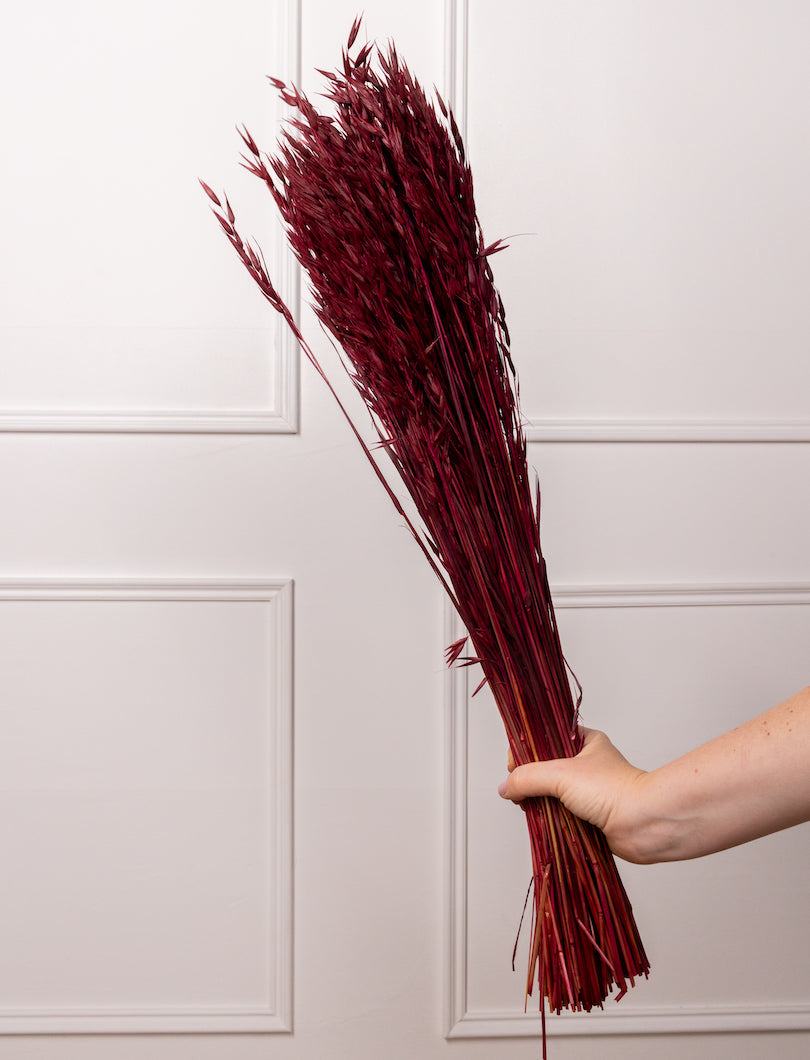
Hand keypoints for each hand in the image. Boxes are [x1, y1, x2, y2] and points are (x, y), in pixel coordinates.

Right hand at [499, 727, 650, 862]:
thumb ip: (528, 777)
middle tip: (520, 789)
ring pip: (550, 792)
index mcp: (584, 742)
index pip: (544, 738)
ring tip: (529, 806)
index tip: (514, 765)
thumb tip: (506, 787)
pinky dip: (549, 818)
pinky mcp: (588, 815)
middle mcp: (586, 764)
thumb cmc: (612, 790)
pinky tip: (542, 820)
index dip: (525, 750)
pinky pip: (559, 813)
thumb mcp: (561, 775)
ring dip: (538, 801)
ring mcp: (587, 790)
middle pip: (544, 767)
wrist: (644, 824)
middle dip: (529, 780)